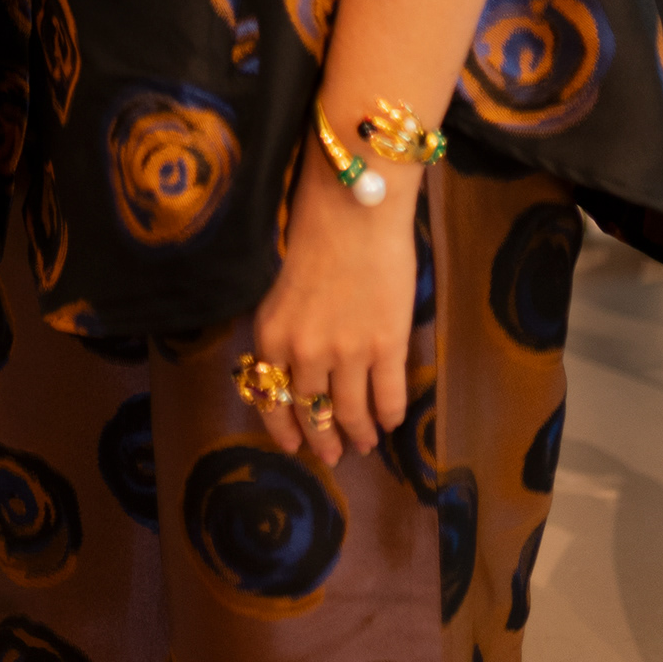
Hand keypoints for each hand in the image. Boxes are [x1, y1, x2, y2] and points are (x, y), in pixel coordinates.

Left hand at [250, 150, 415, 467]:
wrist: (354, 206)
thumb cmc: (314, 232)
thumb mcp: (280, 288)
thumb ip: (285, 331)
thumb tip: (296, 371)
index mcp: (271, 334)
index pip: (271, 398)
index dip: (284, 428)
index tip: (294, 446)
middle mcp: (304, 353)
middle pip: (312, 413)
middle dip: (323, 440)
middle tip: (333, 455)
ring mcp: (347, 353)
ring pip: (351, 413)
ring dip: (359, 434)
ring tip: (365, 442)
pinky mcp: (387, 347)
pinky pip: (389, 398)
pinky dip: (390, 415)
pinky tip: (391, 420)